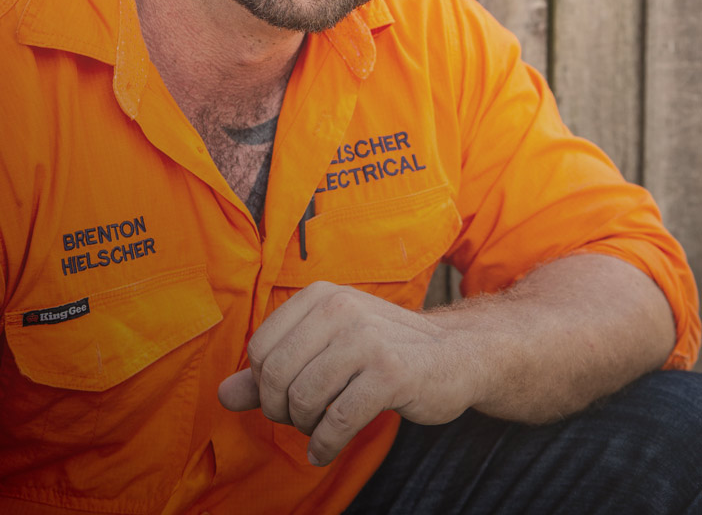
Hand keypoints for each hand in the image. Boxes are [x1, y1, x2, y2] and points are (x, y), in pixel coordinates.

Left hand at [217, 281, 472, 465]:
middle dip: (282, 410)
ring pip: (304, 398)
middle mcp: (340, 308)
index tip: (286, 398)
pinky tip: (326, 449)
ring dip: (306, 427)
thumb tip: (222, 394)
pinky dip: (324, 445)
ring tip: (320, 429)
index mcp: (320, 296)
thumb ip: (272, 371)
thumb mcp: (326, 350)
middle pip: (277, 375)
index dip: (264, 385)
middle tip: (302, 419)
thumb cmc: (382, 352)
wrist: (455, 355)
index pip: (261, 349)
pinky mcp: (390, 372)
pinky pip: (337, 420)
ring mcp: (366, 338)